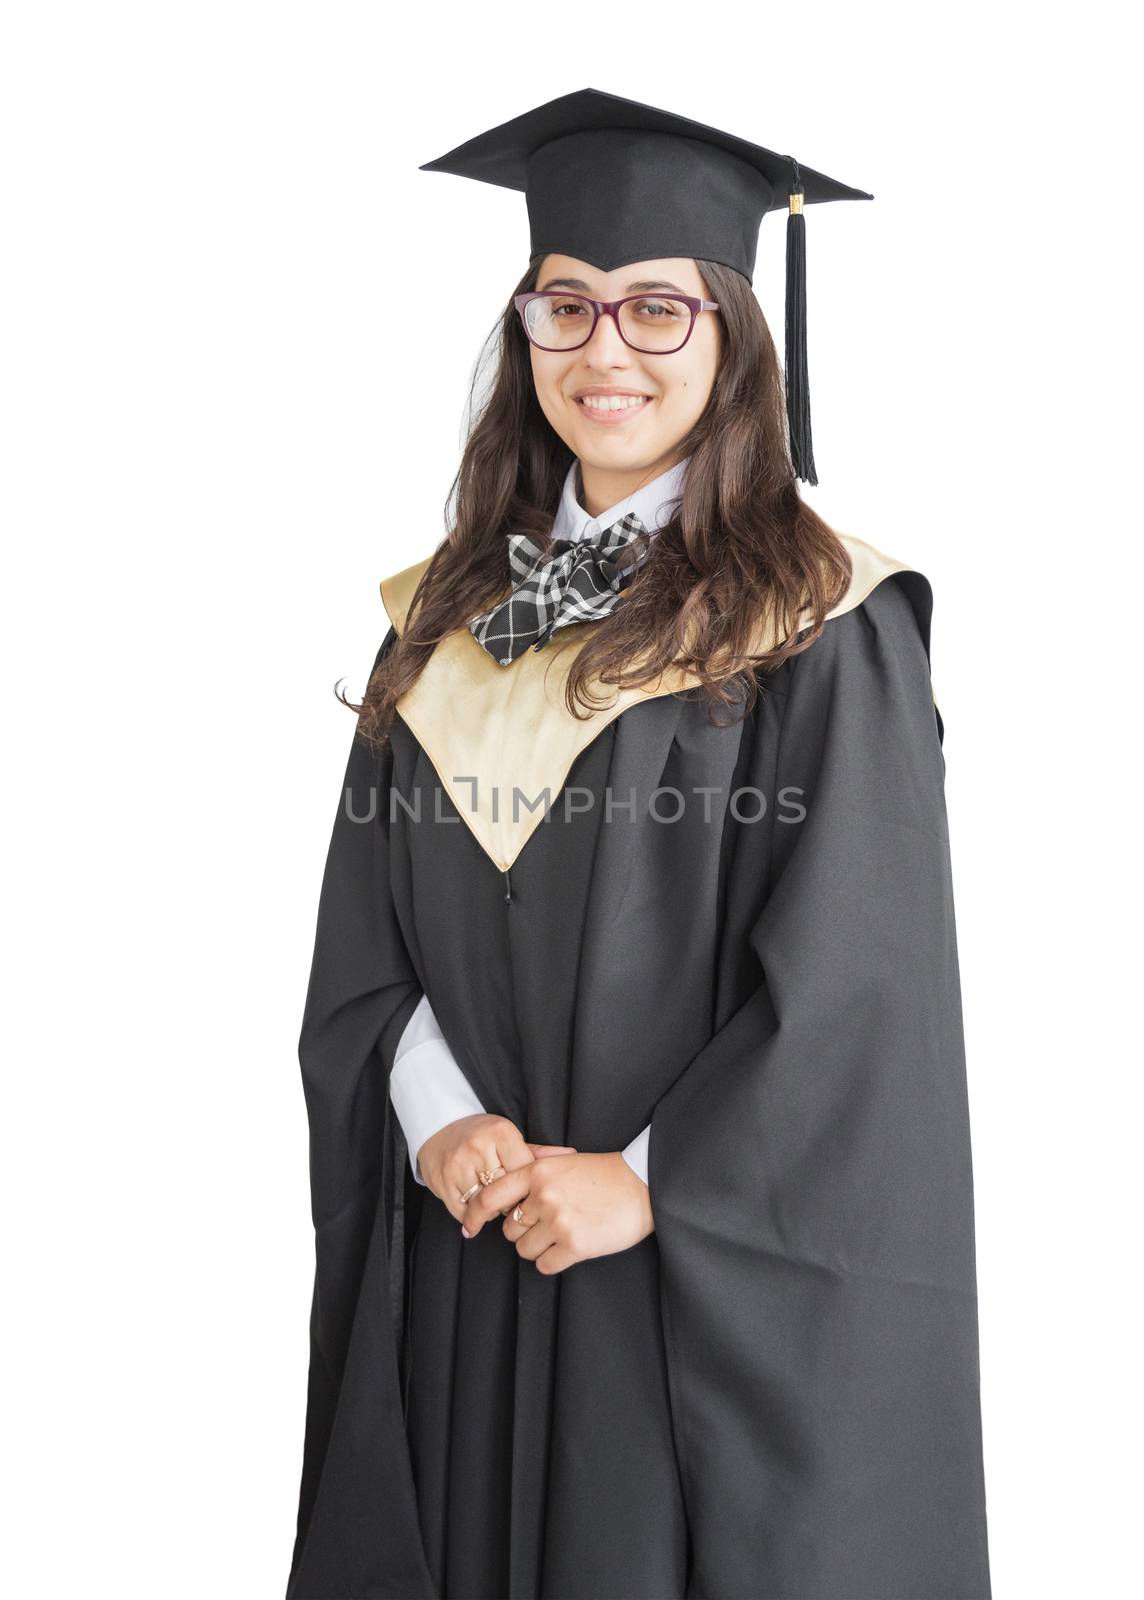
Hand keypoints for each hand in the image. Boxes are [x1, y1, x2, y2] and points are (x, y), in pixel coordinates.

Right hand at [417, 1113, 575, 1222]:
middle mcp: (477, 1147)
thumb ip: (537, 1152)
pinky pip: (464, 1212)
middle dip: (510, 1201)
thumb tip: (573, 1155)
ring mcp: (458, 1165)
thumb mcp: (508, 1137)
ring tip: (493, 1203)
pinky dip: (472, 1217)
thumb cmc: (481, 1135)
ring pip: (485, 1204)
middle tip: (511, 1200)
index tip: (527, 1191)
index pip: (525, 1172)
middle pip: (506, 1191)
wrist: (438, 1128)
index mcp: (500, 1133)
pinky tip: (475, 1211)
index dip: (528, 1187)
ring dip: (491, 1210)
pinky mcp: (442, 1182)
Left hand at [461, 1150, 654, 1274]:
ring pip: (525, 1250)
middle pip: (509, 1228)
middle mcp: (543, 1196)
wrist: (642, 1185)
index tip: (470, 1228)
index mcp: (537, 1172)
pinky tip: (569, 1249)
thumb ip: (534, 1174)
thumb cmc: (604, 1174)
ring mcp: (558, 1221)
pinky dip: (553, 1261)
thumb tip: (502, 1193)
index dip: (474, 1215)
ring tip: (561, 1235)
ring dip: (538, 1248)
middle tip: (545, 1225)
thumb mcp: (564, 1162)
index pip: (490, 1196)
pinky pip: (544, 1266)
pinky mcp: (574, 1245)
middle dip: (523, 1231)